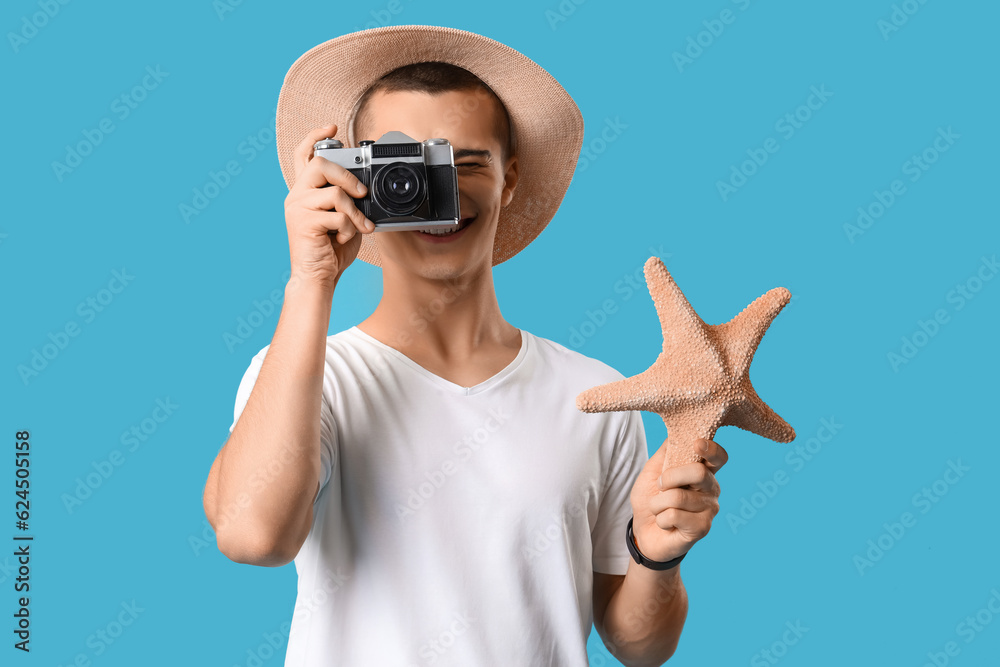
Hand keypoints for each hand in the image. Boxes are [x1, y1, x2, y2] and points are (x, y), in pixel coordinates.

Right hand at [284, 123, 374, 290]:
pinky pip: (338, 215)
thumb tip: (364, 189)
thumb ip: (348, 201)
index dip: (316, 137)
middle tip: (362, 193)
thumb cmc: (331, 251)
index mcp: (305, 192)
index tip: (332, 127)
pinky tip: (341, 240)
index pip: (304, 155)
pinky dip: (348, 229)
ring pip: (335, 193)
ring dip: (354, 213)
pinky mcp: (303, 222)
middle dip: (348, 176)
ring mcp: (297, 207)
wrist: (317, 277)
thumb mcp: (344, 219)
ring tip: (358, 228)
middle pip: (322, 165)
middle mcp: (297, 196)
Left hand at [628, 438, 727, 562]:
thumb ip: (666, 452)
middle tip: (660, 487)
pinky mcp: (702, 528)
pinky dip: (661, 518)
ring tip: (660, 509)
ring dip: (658, 503)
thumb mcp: (652, 471)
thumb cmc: (650, 499)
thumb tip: (676, 431)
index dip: (711, 449)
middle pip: (699, 473)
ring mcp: (710, 510)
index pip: (719, 457)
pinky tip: (666, 523)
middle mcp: (712, 489)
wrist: (644, 532)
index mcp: (703, 471)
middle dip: (670, 478)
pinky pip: (674, 516)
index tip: (697, 444)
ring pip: (678, 497)